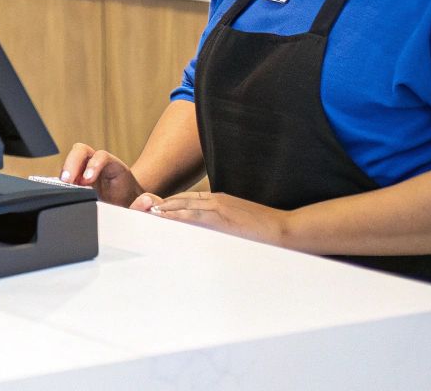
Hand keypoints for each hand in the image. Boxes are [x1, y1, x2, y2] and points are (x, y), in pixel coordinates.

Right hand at [59, 143, 146, 206]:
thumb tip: (146, 202)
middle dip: (72, 163)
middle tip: (67, 180)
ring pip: (70, 160)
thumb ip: (141, 204)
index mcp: (114, 167)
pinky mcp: (75, 178)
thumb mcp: (138, 204)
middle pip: (81, 151)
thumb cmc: (131, 203)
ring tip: (61, 187)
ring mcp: (84, 169)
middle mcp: (96, 164)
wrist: (125, 204)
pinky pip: (65, 174)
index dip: (94, 165)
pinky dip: (60, 181)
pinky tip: (60, 192)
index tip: (87, 180)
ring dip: (64, 171)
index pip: (102, 156)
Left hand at [145, 189, 291, 246]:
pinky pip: (194, 215)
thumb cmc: (265, 229)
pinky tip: (165, 218)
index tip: (158, 209)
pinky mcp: (223, 217)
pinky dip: (177, 215)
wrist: (284, 228)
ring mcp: (219, 207)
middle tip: (146, 210)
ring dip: (165, 209)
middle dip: (163, 204)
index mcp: (220, 200)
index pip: (189, 199)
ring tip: (150, 214)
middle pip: (182, 199)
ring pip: (184, 204)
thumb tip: (212, 232)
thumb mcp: (240, 222)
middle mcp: (217, 199)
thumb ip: (223, 223)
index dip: (172, 203)